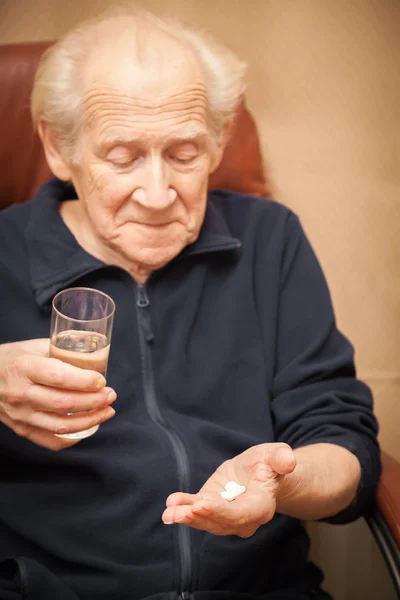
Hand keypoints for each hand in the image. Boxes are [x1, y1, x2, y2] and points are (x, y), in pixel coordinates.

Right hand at [0, 339, 115, 449]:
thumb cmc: (11, 359)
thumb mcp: (34, 346)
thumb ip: (62, 349)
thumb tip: (93, 353)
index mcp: (25, 368)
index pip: (59, 377)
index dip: (85, 381)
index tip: (102, 380)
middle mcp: (21, 393)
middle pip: (64, 403)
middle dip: (94, 401)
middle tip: (110, 395)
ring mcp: (21, 415)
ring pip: (60, 425)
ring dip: (90, 420)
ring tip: (107, 411)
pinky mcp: (21, 429)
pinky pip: (50, 440)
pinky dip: (72, 438)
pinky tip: (87, 428)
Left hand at [162, 443, 295, 536]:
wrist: (259, 470)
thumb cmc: (269, 462)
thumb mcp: (276, 454)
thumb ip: (281, 458)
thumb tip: (288, 461)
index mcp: (261, 505)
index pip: (241, 514)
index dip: (221, 512)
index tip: (202, 504)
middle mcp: (243, 518)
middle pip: (220, 522)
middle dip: (199, 517)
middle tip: (180, 512)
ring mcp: (225, 516)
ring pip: (206, 521)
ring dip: (187, 518)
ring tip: (170, 513)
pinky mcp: (211, 508)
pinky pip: (197, 512)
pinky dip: (182, 510)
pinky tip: (169, 507)